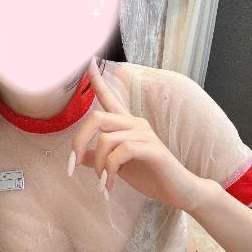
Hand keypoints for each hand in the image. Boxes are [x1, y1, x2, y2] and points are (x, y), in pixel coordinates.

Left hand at [68, 56, 208, 211]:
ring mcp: (144, 134)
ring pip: (105, 139)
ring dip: (97, 164)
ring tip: (103, 182)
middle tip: (72, 166)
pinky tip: (110, 184)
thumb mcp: (117, 168)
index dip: (97, 80)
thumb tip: (78, 157)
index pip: (109, 97)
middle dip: (78, 141)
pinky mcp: (152, 148)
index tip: (88, 61)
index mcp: (127, 125)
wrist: (179, 191)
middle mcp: (135, 124)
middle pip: (96, 117)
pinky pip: (120, 152)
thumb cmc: (150, 176)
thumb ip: (98, 158)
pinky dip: (109, 170)